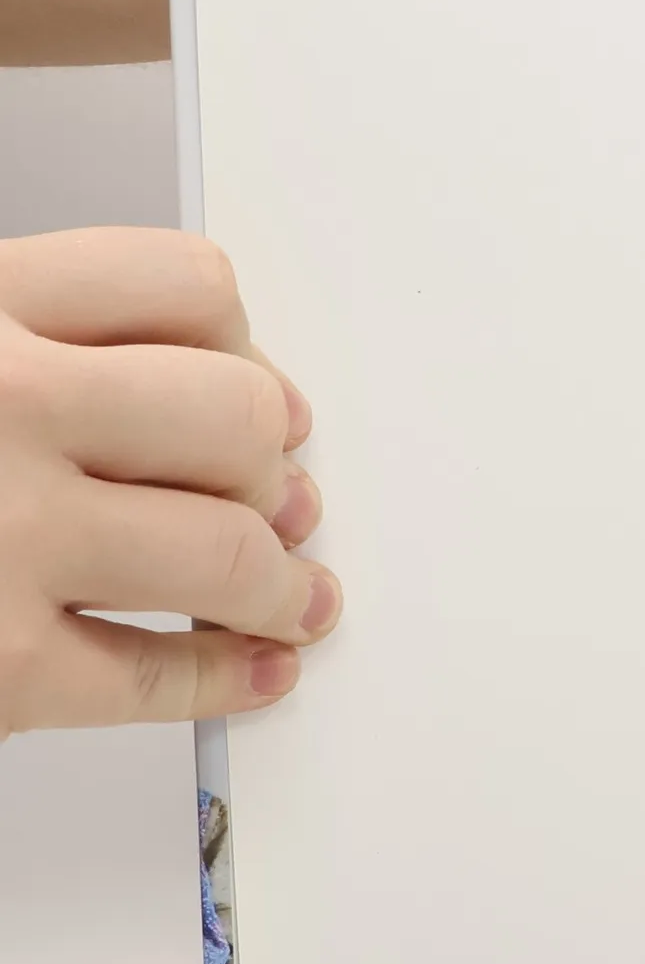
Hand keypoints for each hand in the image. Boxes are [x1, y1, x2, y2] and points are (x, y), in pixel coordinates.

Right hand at [0, 228, 340, 736]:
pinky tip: (253, 669)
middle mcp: (1, 400)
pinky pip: (157, 673)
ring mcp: (3, 531)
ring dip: (283, 584)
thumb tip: (202, 394)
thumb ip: (35, 348)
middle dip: (275, 470)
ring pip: (228, 545)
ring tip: (297, 598)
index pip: (182, 285)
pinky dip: (224, 679)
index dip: (243, 350)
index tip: (267, 397)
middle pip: (236, 413)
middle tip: (289, 505)